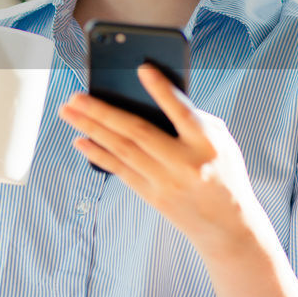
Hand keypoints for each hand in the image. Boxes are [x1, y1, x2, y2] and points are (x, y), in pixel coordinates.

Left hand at [58, 63, 259, 256]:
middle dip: (102, 112)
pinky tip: (80, 140)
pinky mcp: (153, 196)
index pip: (182, 112)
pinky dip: (98, 154)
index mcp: (207, 144)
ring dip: (91, 129)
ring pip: (122, 150)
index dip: (162, 90)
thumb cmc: (224, 173)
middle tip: (76, 96)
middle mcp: (185, 163)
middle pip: (137, 131)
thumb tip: (154, 97)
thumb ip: (194, 119)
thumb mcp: (222, 142)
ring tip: (68, 112)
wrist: (228, 228)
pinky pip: (120, 171)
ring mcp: (166, 182)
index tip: (142, 68)